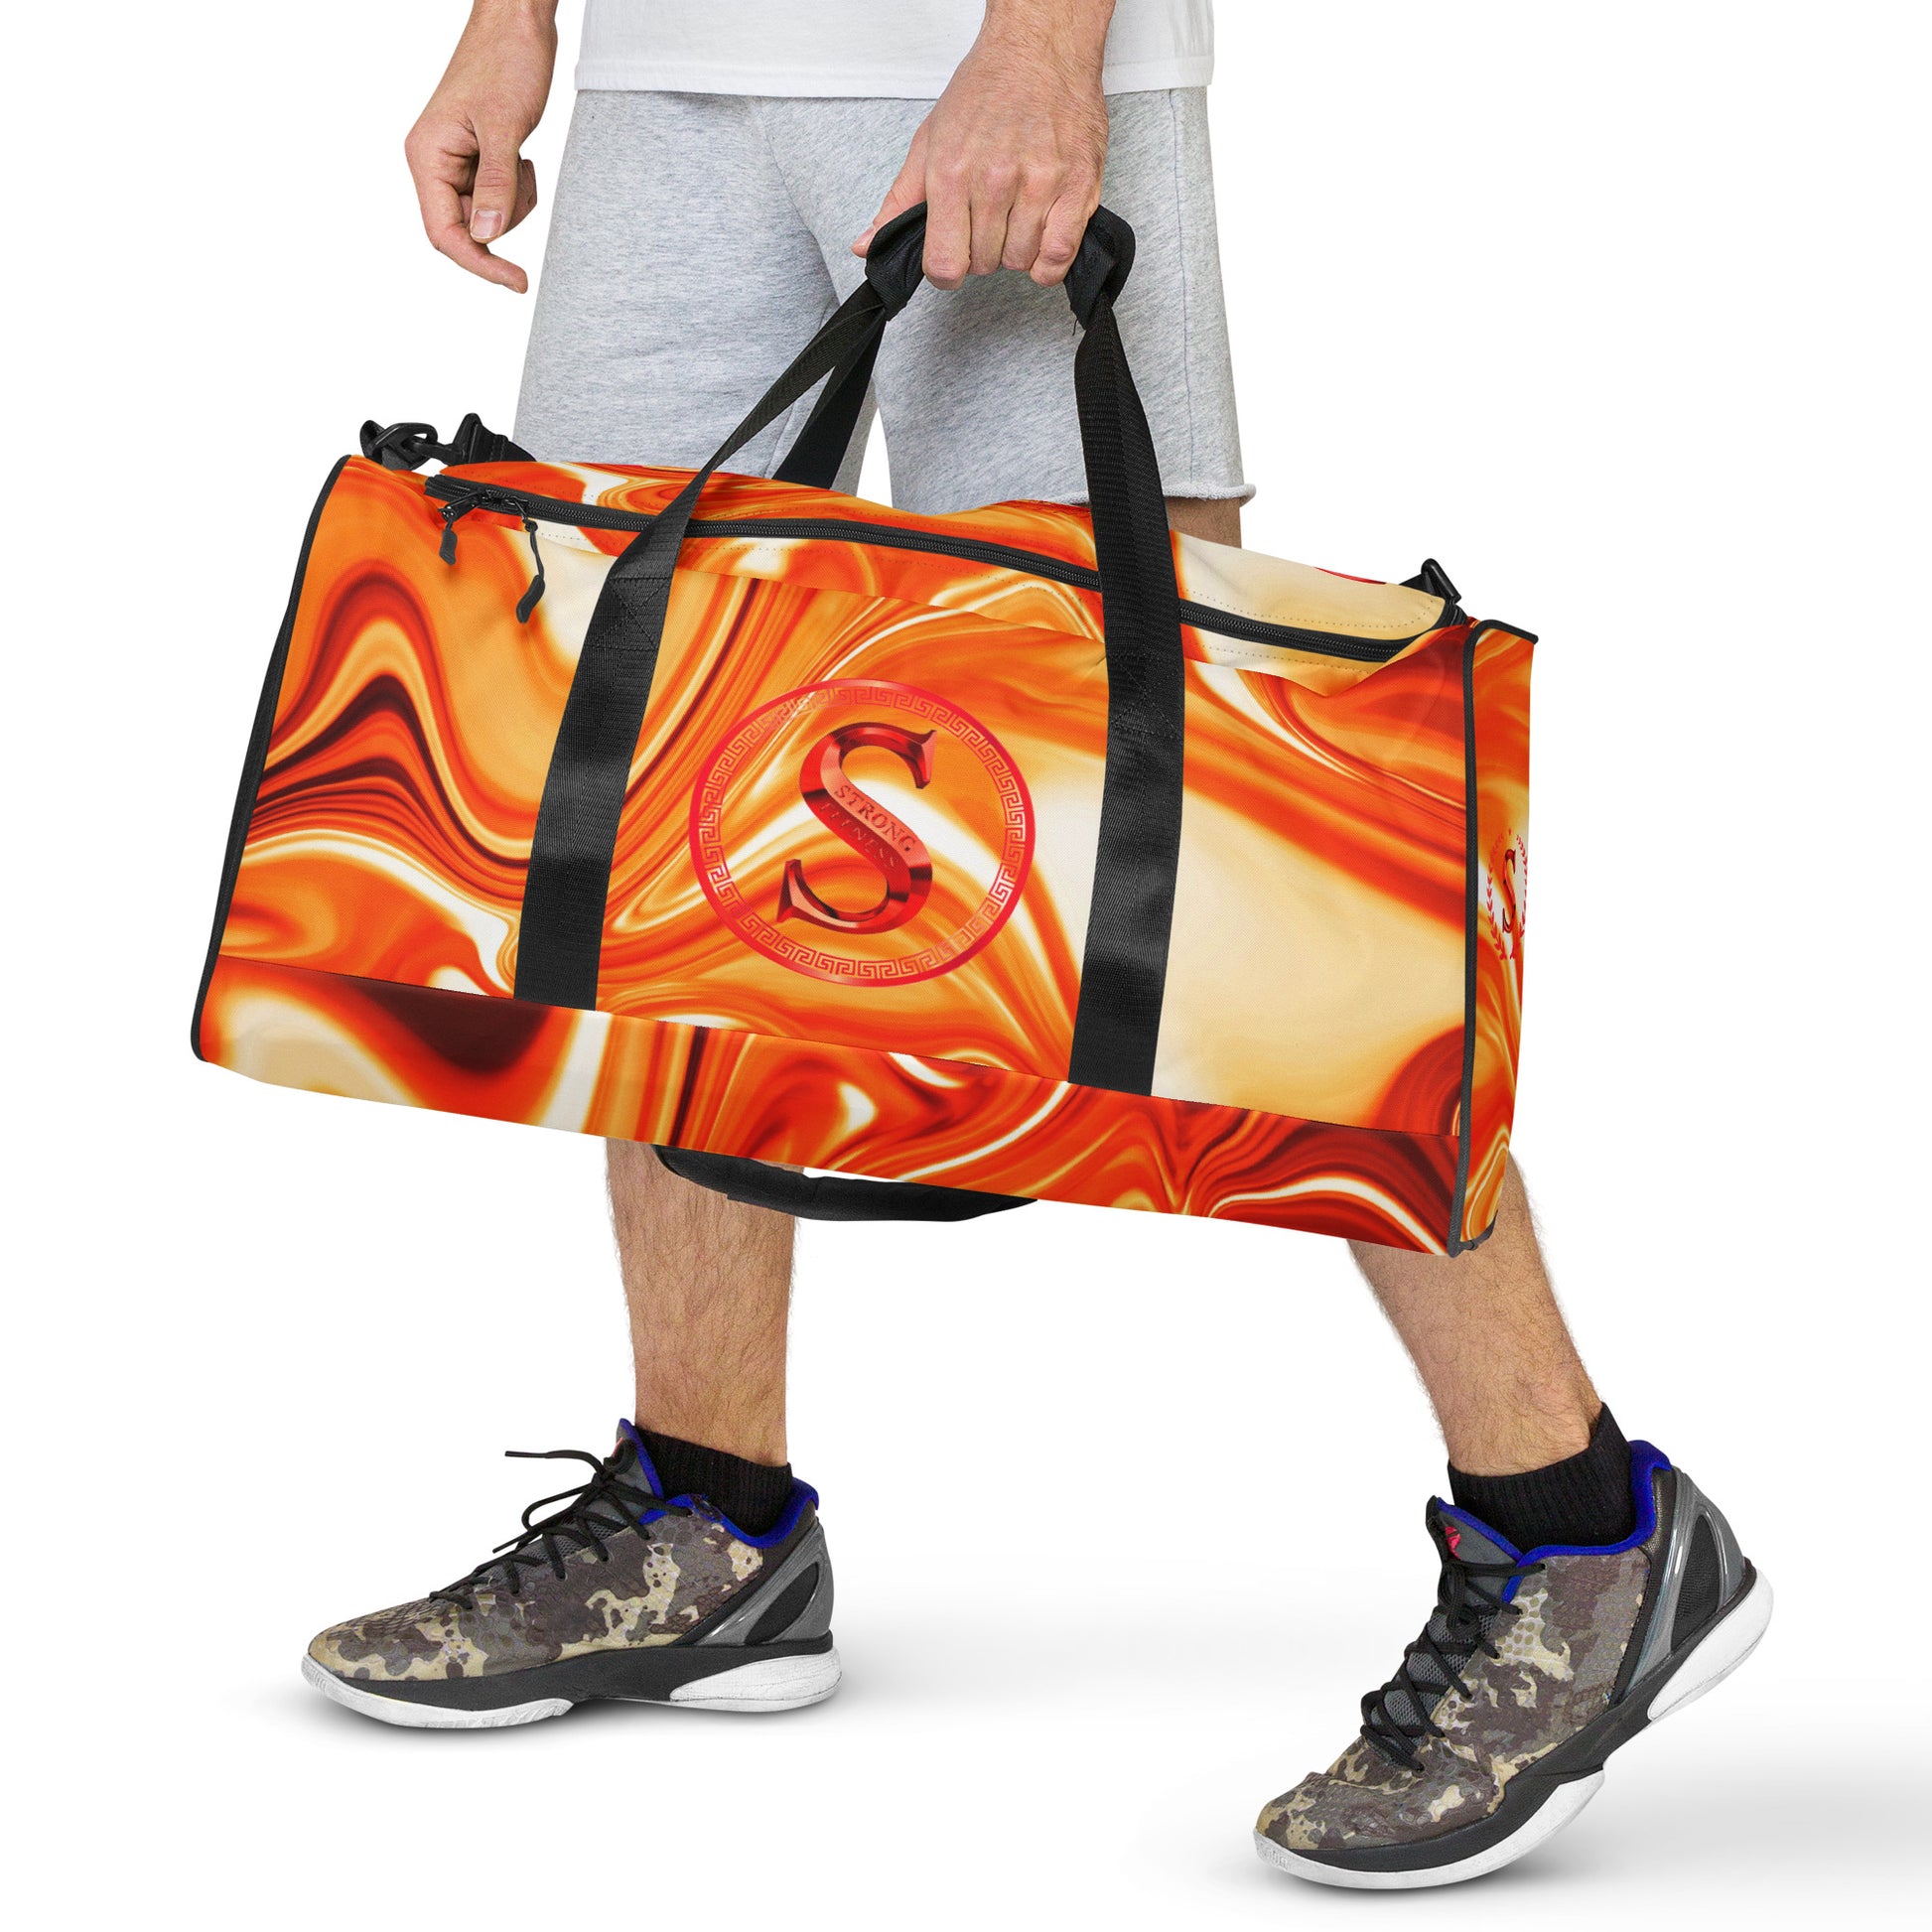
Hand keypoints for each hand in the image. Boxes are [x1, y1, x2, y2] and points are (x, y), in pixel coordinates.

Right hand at [404, 0, 558, 291]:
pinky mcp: (477, 157)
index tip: (517, 281)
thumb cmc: (506, 59)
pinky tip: (522, 156)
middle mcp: (435, 162)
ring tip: (522, 160)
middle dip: (504, 217)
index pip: (444, 232)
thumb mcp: (506, 128)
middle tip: (523, 176)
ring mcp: (456, 161)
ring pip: (487, 216)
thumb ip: (496, 185)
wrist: (519, 22)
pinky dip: (517, 188)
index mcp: (427, 156)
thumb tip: (488, 236)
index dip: (479, 262)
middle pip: (468, 228)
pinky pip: (498, 196)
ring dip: (514, 202)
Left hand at [854, 0, 1113, 289]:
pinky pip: (1059, 256)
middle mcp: (995, 181)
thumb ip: (899, 201)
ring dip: (1016, 250)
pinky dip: (1048, 262)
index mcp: (952, 173)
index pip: (944, 264)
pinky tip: (1041, 239)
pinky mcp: (1078, 186)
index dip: (945, 271)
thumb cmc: (986, 89)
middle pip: (983, 264)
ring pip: (1020, 262)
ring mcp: (1040, 185)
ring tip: (1016, 217)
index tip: (952, 257)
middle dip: (981, 252)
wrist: (1040, 47)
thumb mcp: (929, 140)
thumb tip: (867, 247)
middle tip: (987, 219)